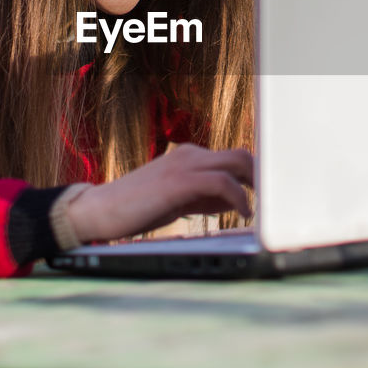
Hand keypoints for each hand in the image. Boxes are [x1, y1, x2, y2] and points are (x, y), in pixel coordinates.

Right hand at [65, 144, 253, 243]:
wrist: (99, 211)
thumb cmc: (136, 208)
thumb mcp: (177, 200)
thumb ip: (204, 198)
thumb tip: (233, 200)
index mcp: (188, 156)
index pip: (233, 157)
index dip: (254, 174)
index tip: (265, 194)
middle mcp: (189, 154)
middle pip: (242, 154)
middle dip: (260, 177)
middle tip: (268, 203)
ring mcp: (184, 165)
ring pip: (237, 162)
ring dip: (255, 186)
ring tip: (257, 210)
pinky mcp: (179, 181)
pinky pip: (222, 182)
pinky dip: (239, 197)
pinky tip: (243, 213)